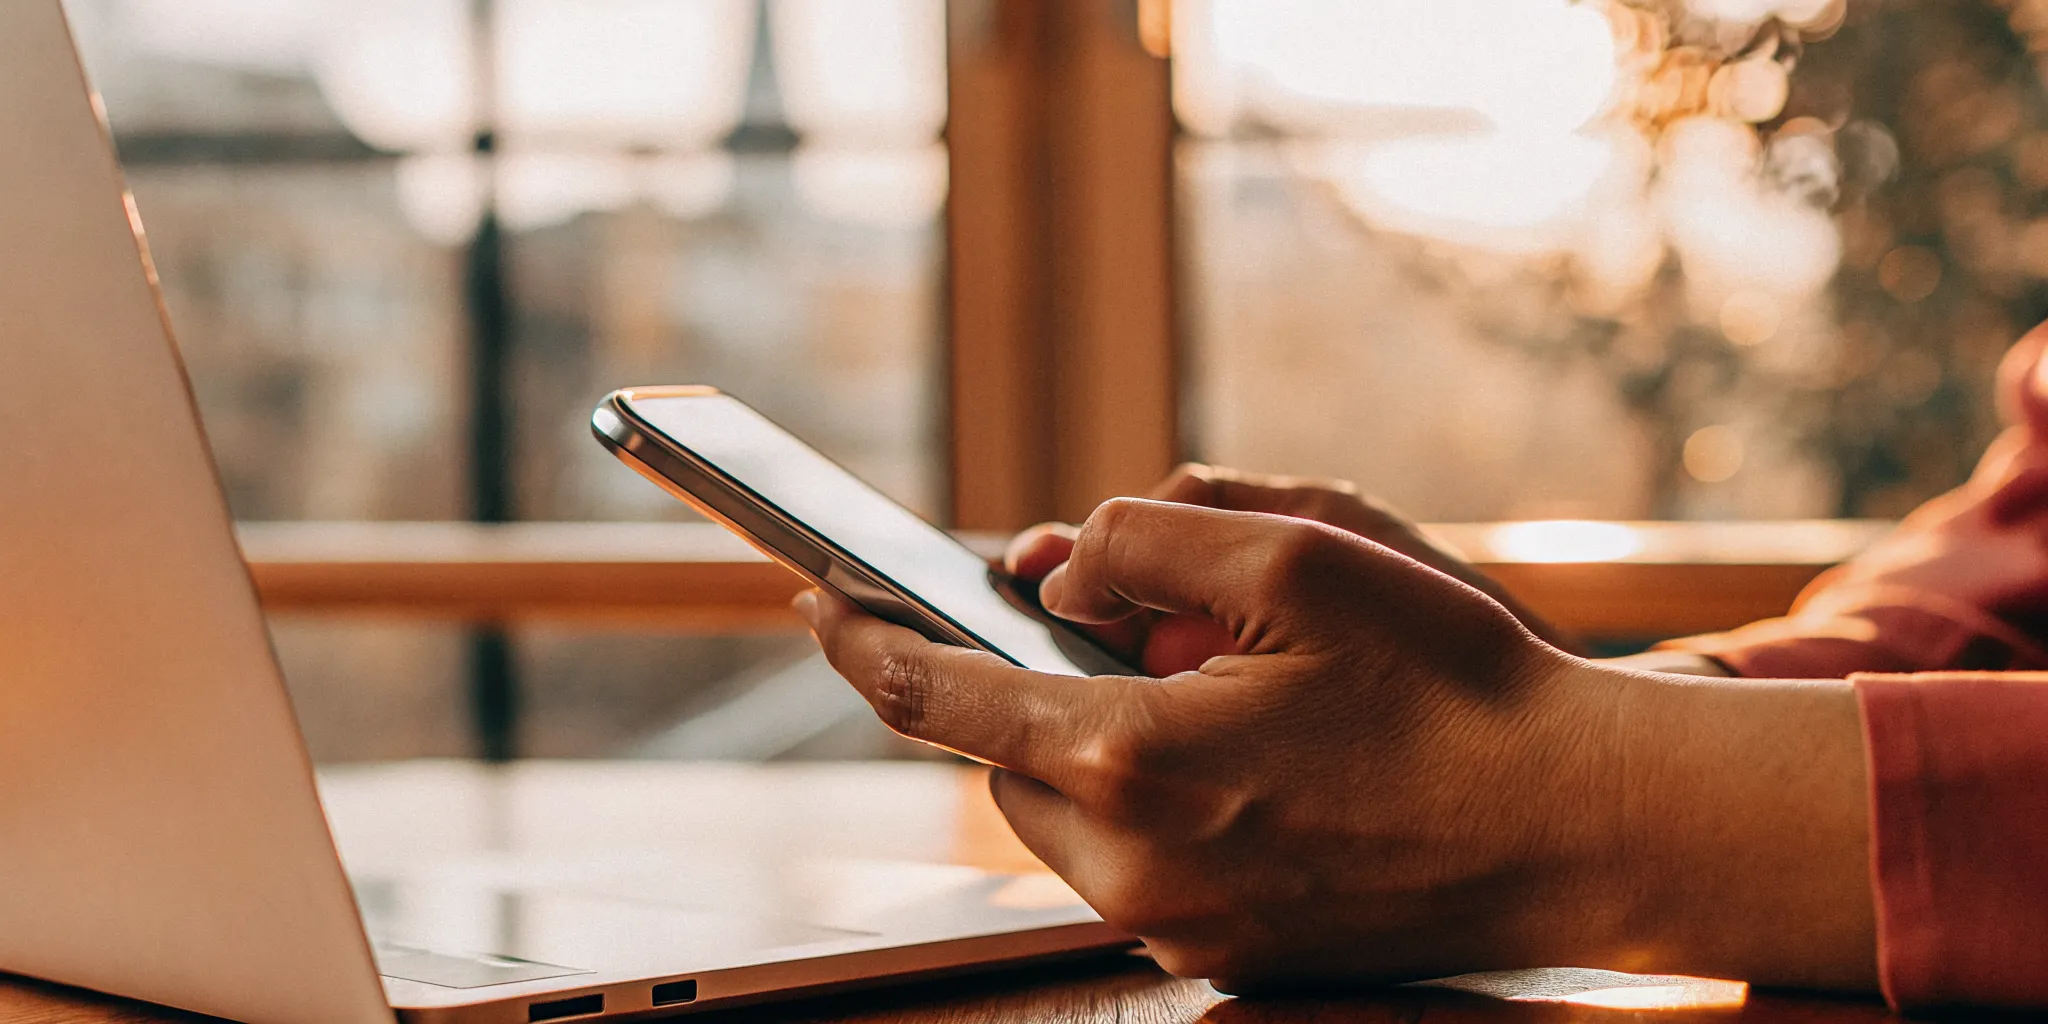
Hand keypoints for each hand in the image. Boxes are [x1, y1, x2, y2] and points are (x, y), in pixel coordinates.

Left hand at [801, 498, 1875, 992]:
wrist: (1591, 831)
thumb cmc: (1459, 687)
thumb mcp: (1305, 559)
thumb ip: (1146, 540)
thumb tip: (1056, 565)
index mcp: (1134, 761)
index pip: (940, 698)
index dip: (865, 642)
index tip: (812, 598)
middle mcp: (1138, 869)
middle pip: (1006, 761)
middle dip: (1019, 683)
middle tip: (1078, 616)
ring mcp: (1184, 930)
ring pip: (1067, 817)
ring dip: (1087, 741)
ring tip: (1184, 680)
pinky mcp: (1230, 958)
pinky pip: (1137, 864)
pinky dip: (1147, 796)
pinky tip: (1234, 751)